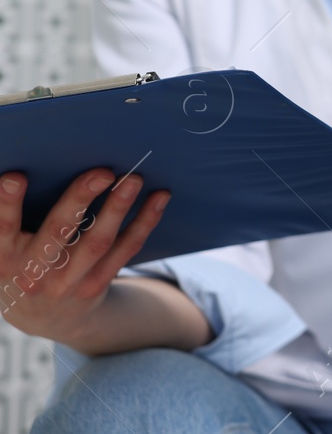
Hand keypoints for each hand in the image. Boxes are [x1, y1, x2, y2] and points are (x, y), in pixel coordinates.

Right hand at [0, 168, 168, 347]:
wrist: (43, 317)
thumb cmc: (20, 264)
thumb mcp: (4, 251)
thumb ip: (11, 224)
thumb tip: (28, 171)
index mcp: (3, 257)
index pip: (2, 228)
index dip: (7, 204)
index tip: (17, 176)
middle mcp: (33, 272)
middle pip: (58, 232)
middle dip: (78, 199)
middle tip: (102, 172)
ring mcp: (67, 283)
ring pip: (97, 242)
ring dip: (118, 208)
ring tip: (134, 179)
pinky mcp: (96, 285)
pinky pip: (125, 250)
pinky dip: (144, 222)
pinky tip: (158, 198)